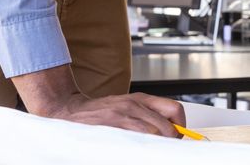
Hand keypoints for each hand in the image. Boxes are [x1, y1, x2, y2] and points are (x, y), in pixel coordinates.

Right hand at [12, 65, 185, 136]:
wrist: (69, 110)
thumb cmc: (100, 113)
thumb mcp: (126, 106)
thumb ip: (147, 115)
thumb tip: (173, 132)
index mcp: (141, 99)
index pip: (175, 110)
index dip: (181, 128)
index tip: (178, 138)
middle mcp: (134, 105)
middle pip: (168, 128)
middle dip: (169, 143)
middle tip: (162, 150)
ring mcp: (122, 117)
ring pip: (154, 136)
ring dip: (155, 147)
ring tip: (147, 150)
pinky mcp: (111, 128)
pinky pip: (136, 142)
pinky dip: (141, 149)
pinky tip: (134, 151)